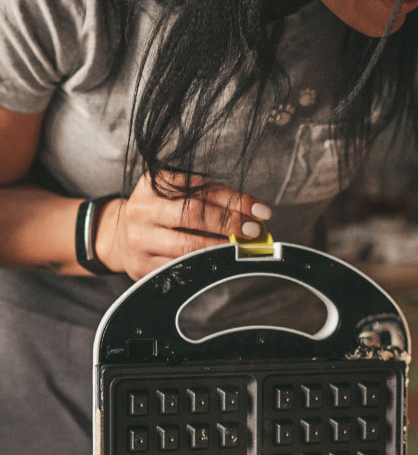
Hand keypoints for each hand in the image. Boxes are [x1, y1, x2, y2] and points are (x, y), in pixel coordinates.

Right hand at [95, 170, 271, 279]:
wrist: (120, 235)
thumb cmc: (162, 212)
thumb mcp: (181, 194)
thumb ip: (214, 199)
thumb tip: (255, 214)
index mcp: (154, 184)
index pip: (201, 191)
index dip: (234, 201)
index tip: (261, 211)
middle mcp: (143, 210)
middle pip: (193, 216)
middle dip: (229, 224)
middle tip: (254, 231)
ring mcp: (140, 240)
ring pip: (187, 247)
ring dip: (221, 249)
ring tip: (242, 248)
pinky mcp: (143, 267)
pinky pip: (180, 270)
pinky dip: (206, 267)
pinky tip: (221, 264)